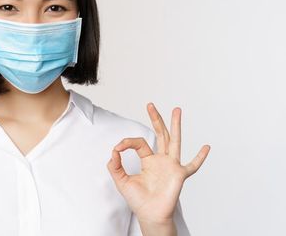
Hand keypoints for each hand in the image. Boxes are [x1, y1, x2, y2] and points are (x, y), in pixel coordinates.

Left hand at [107, 103, 210, 223]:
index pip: (139, 143)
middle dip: (155, 119)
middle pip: (160, 135)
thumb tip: (113, 151)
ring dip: (175, 125)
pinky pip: (192, 166)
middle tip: (150, 105)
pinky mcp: (179, 174)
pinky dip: (200, 157)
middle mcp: (161, 160)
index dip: (127, 142)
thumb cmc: (138, 200)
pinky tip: (206, 147)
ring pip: (174, 141)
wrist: (149, 214)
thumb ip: (115, 165)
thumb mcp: (121, 180)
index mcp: (148, 160)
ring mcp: (171, 166)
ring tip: (176, 110)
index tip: (118, 148)